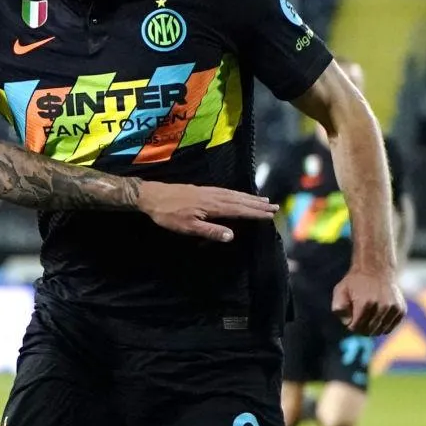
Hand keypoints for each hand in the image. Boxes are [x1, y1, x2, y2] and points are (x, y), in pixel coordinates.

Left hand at [136, 181, 276, 241]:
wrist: (152, 195)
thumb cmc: (168, 214)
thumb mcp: (187, 227)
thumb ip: (210, 231)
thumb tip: (232, 236)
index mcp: (213, 206)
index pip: (239, 210)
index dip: (255, 213)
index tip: (270, 215)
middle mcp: (214, 196)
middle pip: (240, 200)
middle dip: (257, 204)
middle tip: (274, 207)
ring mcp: (208, 191)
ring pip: (234, 194)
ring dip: (250, 198)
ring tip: (263, 200)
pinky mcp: (202, 189)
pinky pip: (226, 191)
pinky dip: (237, 193)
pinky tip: (239, 195)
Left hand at [331, 267, 405, 336]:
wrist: (376, 269)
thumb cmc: (355, 282)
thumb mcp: (340, 291)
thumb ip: (339, 308)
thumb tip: (348, 323)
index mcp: (365, 303)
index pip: (356, 327)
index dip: (351, 325)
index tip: (350, 318)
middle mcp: (381, 306)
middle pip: (368, 330)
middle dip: (361, 328)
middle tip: (358, 319)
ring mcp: (393, 308)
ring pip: (380, 331)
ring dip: (372, 328)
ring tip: (367, 318)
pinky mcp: (401, 310)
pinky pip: (390, 328)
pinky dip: (383, 327)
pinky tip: (377, 319)